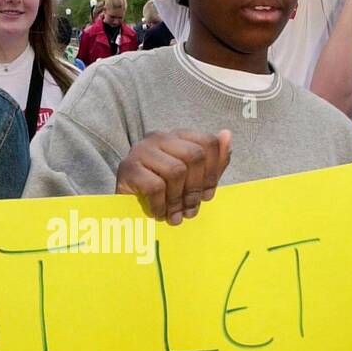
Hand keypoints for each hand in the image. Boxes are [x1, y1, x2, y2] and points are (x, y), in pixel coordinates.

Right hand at [115, 130, 231, 223]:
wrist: (124, 209)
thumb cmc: (162, 193)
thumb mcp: (192, 179)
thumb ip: (213, 160)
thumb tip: (227, 134)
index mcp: (177, 136)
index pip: (207, 142)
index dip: (213, 171)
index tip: (208, 195)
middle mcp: (159, 137)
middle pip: (194, 156)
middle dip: (196, 188)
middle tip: (190, 210)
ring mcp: (141, 150)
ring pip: (176, 171)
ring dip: (178, 200)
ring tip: (174, 215)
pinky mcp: (127, 168)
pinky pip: (155, 186)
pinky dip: (161, 205)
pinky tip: (159, 213)